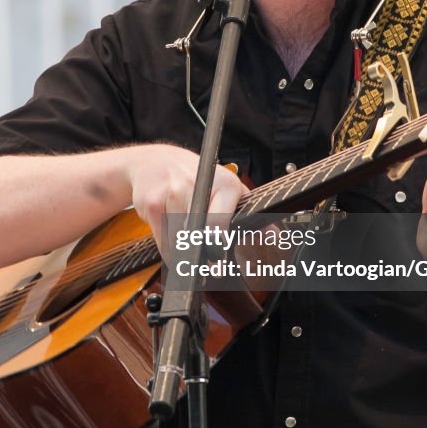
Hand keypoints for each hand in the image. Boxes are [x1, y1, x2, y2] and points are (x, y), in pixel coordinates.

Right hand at [124, 144, 248, 257]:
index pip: (220, 223)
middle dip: (202, 254)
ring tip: (187, 243)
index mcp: (224, 184)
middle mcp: (197, 185)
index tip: (217, 264)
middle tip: (206, 266)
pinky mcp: (151, 203)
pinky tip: (172, 238)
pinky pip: (162, 241)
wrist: (156, 161)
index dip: (218, 246)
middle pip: (199, 237)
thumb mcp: (227, 189)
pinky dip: (168, 249)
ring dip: (183, 253)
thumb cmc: (197, 178)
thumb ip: (249, 214)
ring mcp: (171, 193)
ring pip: (180, 242)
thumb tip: (275, 235)